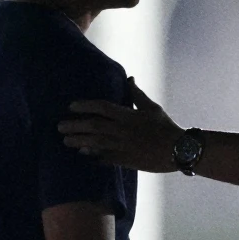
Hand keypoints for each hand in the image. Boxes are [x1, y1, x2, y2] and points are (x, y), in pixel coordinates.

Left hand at [60, 76, 182, 171]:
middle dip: (74, 126)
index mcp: (128, 115)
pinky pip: (105, 158)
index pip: (101, 107)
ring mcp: (123, 147)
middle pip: (93, 126)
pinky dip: (93, 156)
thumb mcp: (152, 108)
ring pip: (95, 143)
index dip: (84, 106)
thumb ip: (137, 95)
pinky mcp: (126, 160)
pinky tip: (83, 154)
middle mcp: (123, 131)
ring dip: (78, 141)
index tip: (71, 107)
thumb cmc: (166, 127)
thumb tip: (129, 79)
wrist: (179, 150)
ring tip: (65, 141)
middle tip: (60, 126)